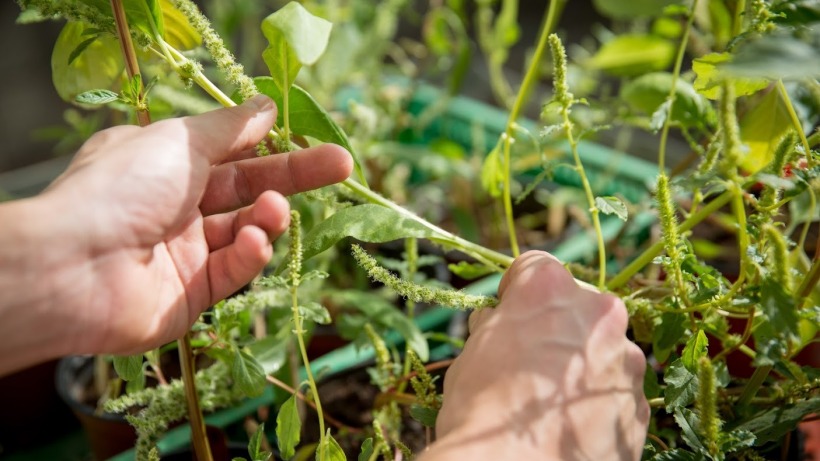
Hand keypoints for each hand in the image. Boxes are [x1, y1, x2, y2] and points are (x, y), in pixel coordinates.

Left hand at [0, 95, 351, 372]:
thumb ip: (231, 129)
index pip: (232, 153)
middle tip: (341, 167)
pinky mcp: (192, 296)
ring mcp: (183, 253)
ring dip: (267, 218)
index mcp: (164, 165)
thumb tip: (267, 107)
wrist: (75, 266)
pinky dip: (249, 255)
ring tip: (275, 210)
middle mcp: (173, 207)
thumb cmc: (123, 189)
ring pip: (243, 231)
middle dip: (294, 178)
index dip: (274, 145)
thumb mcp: (182, 141)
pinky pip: (232, 271)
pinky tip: (254, 242)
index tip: (315, 140)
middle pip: (247, 191)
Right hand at [425, 251, 648, 459]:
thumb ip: (493, 327)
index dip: (516, 291)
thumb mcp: (470, 355)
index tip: (506, 313)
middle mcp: (598, 315)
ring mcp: (626, 361)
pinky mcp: (639, 406)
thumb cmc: (482, 411)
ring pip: (602, 351)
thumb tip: (496, 324)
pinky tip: (568, 426)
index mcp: (550, 291)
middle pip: (578, 306)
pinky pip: (615, 392)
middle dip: (557, 327)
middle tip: (529, 361)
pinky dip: (596, 403)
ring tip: (549, 403)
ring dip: (581, 366)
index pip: (535, 266)